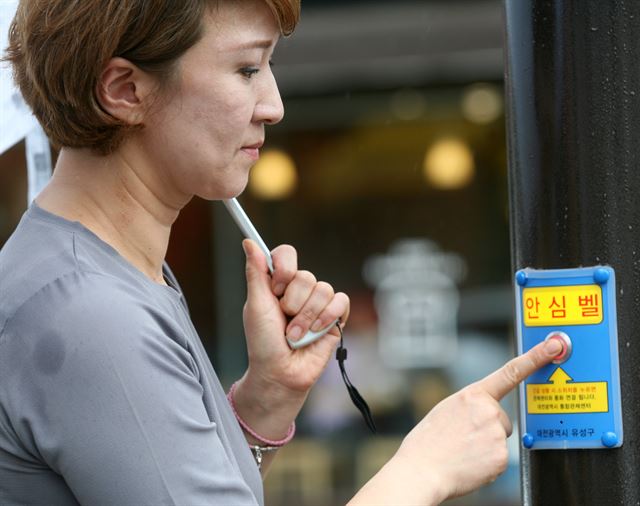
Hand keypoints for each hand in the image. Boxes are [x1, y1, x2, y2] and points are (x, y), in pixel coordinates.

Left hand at [240, 239, 349, 395]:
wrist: (280, 373)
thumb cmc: (263, 342)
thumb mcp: (255, 305)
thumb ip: (256, 272)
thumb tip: (248, 242)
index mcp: (277, 283)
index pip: (286, 255)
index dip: (284, 268)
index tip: (276, 288)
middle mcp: (299, 290)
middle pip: (306, 275)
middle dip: (293, 302)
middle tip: (284, 320)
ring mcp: (318, 303)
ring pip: (323, 289)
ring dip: (307, 316)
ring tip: (296, 334)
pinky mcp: (335, 317)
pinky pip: (340, 301)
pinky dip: (327, 317)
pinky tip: (316, 332)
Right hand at [393, 338, 561, 502]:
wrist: (420, 469)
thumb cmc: (428, 442)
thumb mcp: (446, 410)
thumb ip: (470, 405)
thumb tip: (484, 411)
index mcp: (472, 394)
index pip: (510, 371)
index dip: (535, 357)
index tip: (553, 346)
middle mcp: (488, 410)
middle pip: (501, 419)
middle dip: (487, 429)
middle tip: (463, 438)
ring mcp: (496, 433)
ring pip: (500, 439)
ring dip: (486, 446)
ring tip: (462, 451)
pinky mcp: (502, 456)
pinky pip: (500, 459)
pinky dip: (487, 464)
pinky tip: (469, 463)